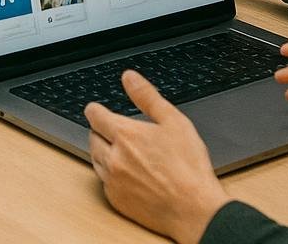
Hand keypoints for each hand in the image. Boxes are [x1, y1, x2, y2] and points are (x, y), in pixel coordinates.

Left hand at [85, 71, 229, 242]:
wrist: (194, 210)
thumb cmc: (189, 168)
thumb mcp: (174, 122)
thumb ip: (147, 96)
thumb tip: (130, 77)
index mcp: (125, 135)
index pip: (94, 115)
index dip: (95, 110)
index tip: (97, 109)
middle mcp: (113, 158)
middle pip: (92, 137)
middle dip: (101, 131)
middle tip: (116, 133)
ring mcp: (112, 181)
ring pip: (95, 159)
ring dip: (103, 152)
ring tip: (123, 153)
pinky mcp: (116, 200)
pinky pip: (104, 181)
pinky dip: (110, 175)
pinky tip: (127, 174)